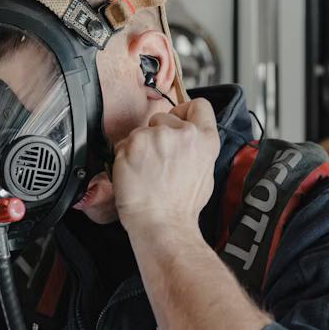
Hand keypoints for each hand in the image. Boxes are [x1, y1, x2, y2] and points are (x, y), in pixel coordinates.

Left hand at [112, 98, 220, 235]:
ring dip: (139, 147)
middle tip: (157, 161)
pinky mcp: (134, 143)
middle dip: (156, 134)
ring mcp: (157, 136)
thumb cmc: (181, 207)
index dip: (185, 111)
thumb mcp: (204, 173)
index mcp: (205, 139)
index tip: (177, 119)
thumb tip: (186, 140)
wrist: (163, 224)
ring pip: (141, 131)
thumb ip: (196, 149)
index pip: (200, 105)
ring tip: (145, 172)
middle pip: (163, 117)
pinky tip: (134, 173)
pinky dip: (124, 156)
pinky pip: (123, 143)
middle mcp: (183, 133)